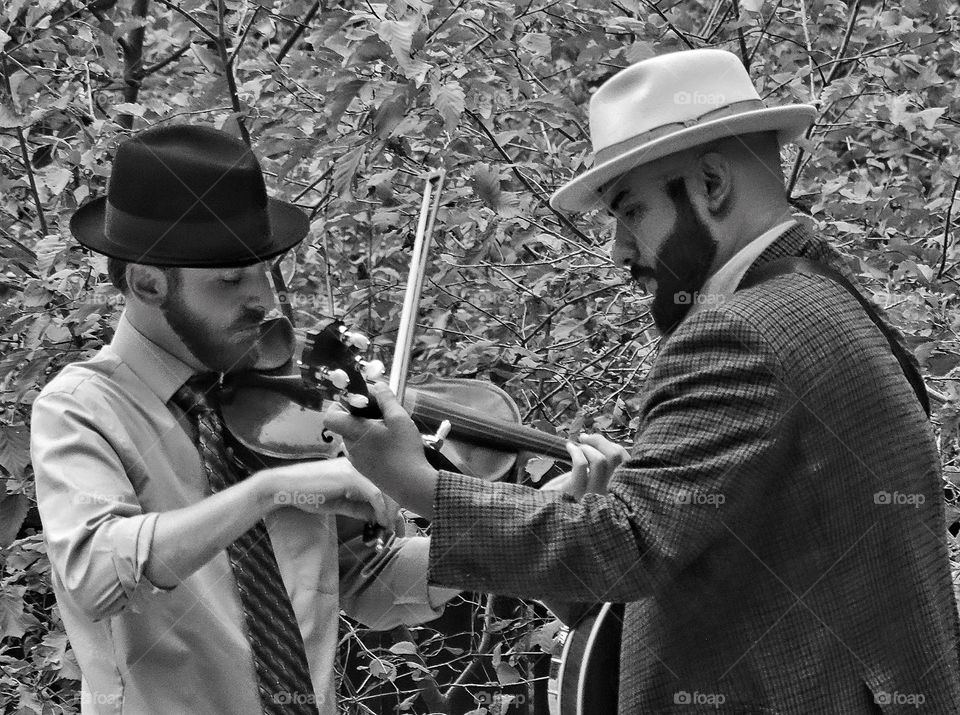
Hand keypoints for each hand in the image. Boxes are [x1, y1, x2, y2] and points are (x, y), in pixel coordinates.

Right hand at [260, 458, 392, 528]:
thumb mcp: (339, 503)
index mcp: (358, 468)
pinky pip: (375, 493)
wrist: (284, 487)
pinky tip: (380, 522)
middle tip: (396, 530)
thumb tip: (377, 517)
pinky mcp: (350, 476)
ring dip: (390, 512)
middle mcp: (360, 465)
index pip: (383, 484)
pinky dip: (381, 510)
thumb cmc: (308, 494)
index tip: (394, 524)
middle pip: (388, 486)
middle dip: (395, 511)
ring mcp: (356, 468)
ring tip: (388, 528)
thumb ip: (358, 508)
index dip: (393, 505)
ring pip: (385, 490)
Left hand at [323, 384, 439, 517]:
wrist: (411, 485)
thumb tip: (377, 385)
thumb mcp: (400, 419)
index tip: (359, 402)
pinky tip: (389, 447)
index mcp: (354, 432)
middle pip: (345, 425)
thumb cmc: (404, 450)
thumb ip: (387, 400)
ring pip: (354, 439)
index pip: (330, 417)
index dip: (339, 406)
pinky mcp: (364, 471)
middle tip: (382, 413)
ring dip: (366, 431)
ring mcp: (356, 461)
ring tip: (389, 431)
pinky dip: (370, 445)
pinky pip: (361, 451)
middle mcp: (350, 447)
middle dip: (360, 416)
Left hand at [541, 433, 629, 498]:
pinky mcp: (575, 493)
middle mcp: (609, 495)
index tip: (597, 440)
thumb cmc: (564, 494)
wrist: (544, 509)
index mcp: (615, 492)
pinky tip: (569, 448)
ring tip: (576, 447)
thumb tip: (600, 443)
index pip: (626, 463)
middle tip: (585, 438)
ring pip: (600, 461)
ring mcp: (594, 496)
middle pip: (616, 458)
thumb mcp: (586, 479)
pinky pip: (581, 465)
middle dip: (600, 442)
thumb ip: (597, 466)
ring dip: (587, 447)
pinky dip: (576, 451)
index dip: (613, 447)